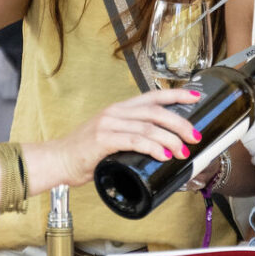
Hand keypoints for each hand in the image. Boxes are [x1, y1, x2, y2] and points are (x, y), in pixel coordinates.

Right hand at [29, 88, 202, 187]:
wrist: (57, 161)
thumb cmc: (86, 153)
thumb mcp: (113, 139)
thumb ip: (132, 138)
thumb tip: (161, 150)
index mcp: (120, 109)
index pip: (153, 97)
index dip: (177, 94)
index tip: (196, 97)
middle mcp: (116, 112)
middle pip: (156, 112)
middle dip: (180, 123)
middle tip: (195, 136)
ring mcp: (108, 124)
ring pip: (148, 127)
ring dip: (170, 139)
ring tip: (183, 152)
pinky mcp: (102, 139)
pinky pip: (134, 141)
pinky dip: (152, 147)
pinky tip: (163, 155)